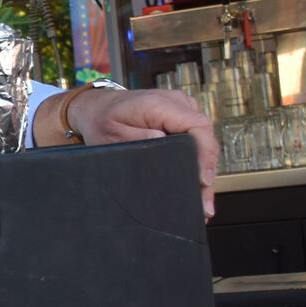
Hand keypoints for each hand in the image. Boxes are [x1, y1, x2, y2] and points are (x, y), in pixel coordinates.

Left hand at [64, 87, 217, 217]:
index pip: (197, 126)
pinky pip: (196, 138)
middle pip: (205, 137)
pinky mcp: (182, 116)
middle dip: (207, 171)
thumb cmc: (102, 121)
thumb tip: (163, 142)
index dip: (205, 154)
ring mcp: (182, 108)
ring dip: (205, 169)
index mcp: (160, 104)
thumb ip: (138, 139)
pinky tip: (198, 184)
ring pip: (204, 140)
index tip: (202, 180)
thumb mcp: (112, 135)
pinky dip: (198, 160)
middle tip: (204, 204)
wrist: (98, 107)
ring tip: (203, 202)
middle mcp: (177, 102)